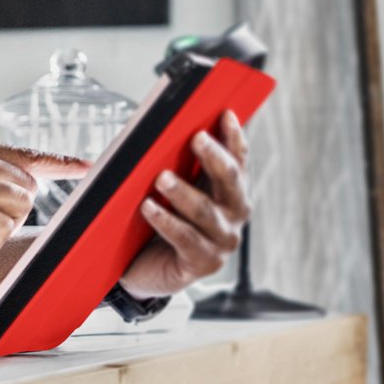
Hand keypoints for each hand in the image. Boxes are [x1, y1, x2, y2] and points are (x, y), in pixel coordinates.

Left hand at [119, 111, 249, 299]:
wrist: (146, 269)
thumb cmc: (159, 222)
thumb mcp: (169, 189)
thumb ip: (172, 164)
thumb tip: (155, 132)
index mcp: (229, 191)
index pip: (238, 159)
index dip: (233, 136)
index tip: (224, 114)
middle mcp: (233, 215)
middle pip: (230, 180)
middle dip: (214, 156)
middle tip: (196, 137)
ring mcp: (222, 241)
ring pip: (205, 211)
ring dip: (183, 192)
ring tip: (161, 178)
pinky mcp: (203, 263)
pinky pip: (185, 238)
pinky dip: (166, 221)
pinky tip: (148, 208)